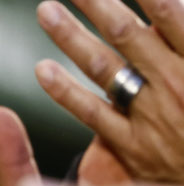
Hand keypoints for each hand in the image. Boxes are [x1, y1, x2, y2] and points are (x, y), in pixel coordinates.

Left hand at [33, 0, 183, 182]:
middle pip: (127, 34)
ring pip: (104, 67)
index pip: (172, 15)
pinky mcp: (133, 145)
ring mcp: (150, 114)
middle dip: (97, 5)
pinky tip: (42, 70)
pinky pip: (93, 114)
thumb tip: (178, 13)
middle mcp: (174, 84)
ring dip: (71, 37)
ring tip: (45, 11)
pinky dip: (65, 92)